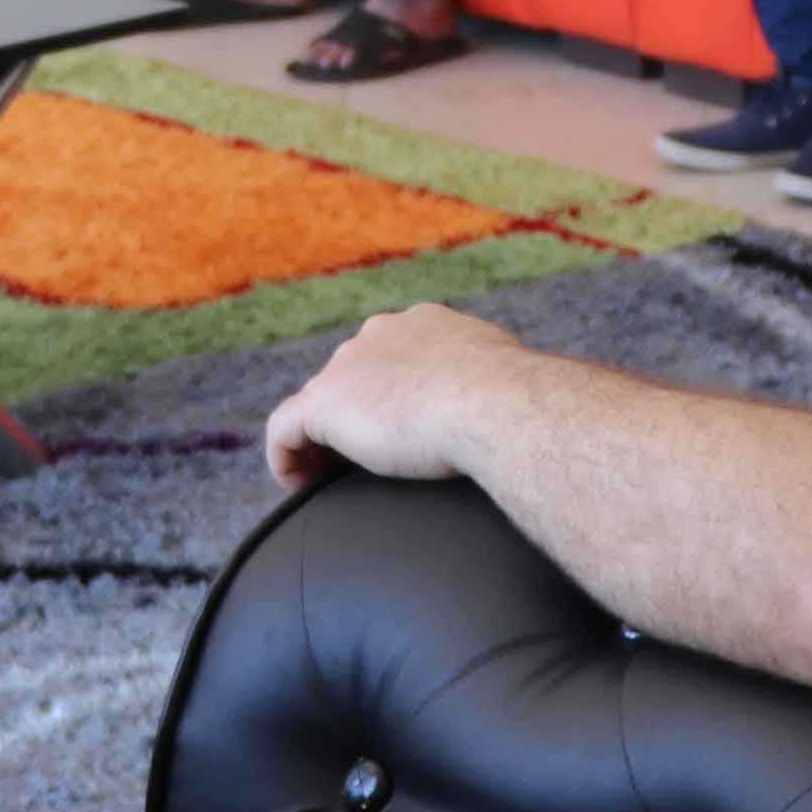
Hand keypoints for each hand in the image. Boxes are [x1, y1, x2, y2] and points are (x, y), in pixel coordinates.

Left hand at [264, 302, 542, 492]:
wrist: (495, 404)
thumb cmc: (515, 403)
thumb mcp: (511, 386)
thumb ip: (498, 392)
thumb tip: (525, 416)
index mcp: (426, 326)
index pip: (392, 358)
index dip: (386, 396)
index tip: (396, 432)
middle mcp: (381, 334)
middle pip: (350, 377)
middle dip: (352, 417)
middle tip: (359, 463)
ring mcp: (349, 365)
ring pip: (317, 404)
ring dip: (319, 440)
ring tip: (327, 479)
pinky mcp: (325, 401)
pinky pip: (285, 428)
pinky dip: (287, 457)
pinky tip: (298, 485)